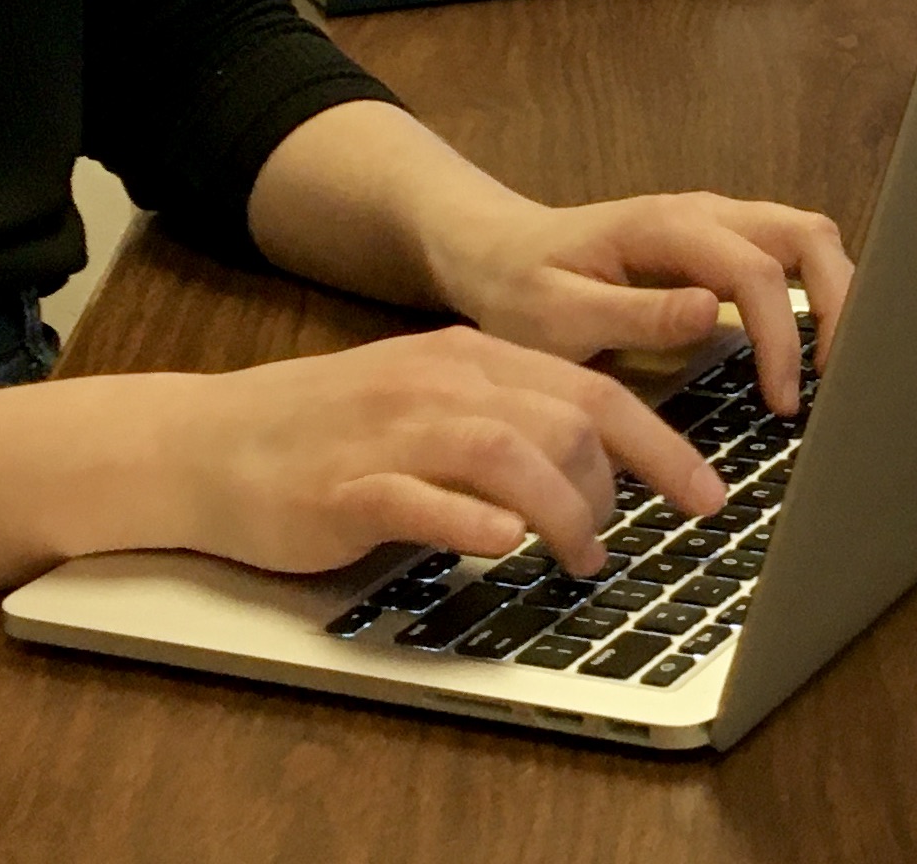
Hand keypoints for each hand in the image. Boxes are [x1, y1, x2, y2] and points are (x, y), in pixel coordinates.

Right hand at [152, 326, 723, 578]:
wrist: (208, 441)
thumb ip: (505, 417)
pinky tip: (502, 547)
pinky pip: (426, 499)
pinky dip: (476, 524)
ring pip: (511, 455)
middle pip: (567, 420)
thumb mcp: (427, 400)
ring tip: (578, 558)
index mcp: (468, 358)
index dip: (661, 444)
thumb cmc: (326, 433)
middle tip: (618, 541)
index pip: (591, 391)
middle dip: (620, 487)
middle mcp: (440, 383)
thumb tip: (598, 462)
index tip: (708, 495)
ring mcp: (392, 432)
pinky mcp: (346, 487)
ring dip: (565, 514)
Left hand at [428, 189, 856, 416]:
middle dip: (838, 302)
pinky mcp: (718, 243)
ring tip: (834, 368)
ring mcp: (715, 222)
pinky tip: (808, 349)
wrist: (496, 253)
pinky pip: (787, 254)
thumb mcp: (560, 315)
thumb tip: (712, 313)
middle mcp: (702, 212)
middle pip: (807, 233)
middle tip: (839, 378)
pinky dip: (812, 293)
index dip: (781, 337)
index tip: (782, 402)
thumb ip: (636, 314)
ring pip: (807, 237)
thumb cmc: (521, 288)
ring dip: (834, 294)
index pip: (756, 271)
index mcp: (666, 226)